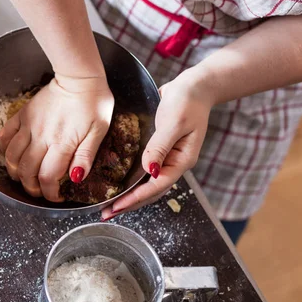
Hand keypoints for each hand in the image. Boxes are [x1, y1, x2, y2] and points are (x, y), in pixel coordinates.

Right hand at [0, 75, 114, 201]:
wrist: (79, 77)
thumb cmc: (94, 103)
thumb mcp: (99, 131)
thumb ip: (86, 155)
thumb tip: (76, 178)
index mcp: (62, 143)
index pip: (47, 177)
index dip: (50, 193)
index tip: (56, 196)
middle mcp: (41, 137)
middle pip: (26, 171)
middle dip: (31, 188)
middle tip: (40, 190)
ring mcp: (29, 126)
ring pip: (11, 157)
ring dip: (16, 173)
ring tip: (25, 177)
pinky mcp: (22, 115)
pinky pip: (5, 136)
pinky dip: (5, 150)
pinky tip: (14, 155)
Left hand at [101, 70, 212, 218]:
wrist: (195, 87)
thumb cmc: (187, 101)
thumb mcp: (173, 123)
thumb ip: (160, 146)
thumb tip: (149, 171)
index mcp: (181, 160)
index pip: (156, 186)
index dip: (135, 198)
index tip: (117, 207)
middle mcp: (174, 163)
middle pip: (151, 191)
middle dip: (129, 204)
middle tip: (106, 214)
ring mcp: (168, 158)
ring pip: (147, 184)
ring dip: (129, 196)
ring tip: (110, 206)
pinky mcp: (160, 150)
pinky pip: (145, 171)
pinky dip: (132, 181)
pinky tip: (119, 185)